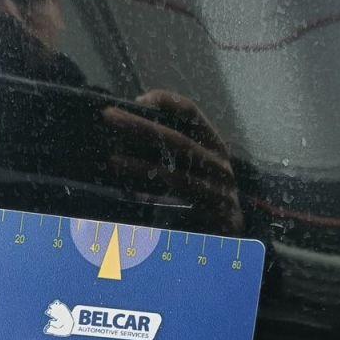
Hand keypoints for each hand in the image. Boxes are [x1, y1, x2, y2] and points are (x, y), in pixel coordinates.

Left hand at [104, 90, 242, 230]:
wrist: (230, 240)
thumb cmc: (202, 198)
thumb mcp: (190, 170)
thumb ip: (167, 152)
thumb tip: (124, 134)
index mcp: (214, 146)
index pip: (192, 113)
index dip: (166, 102)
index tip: (138, 99)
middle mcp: (220, 166)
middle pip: (178, 141)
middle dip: (141, 126)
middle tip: (109, 116)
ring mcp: (220, 193)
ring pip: (176, 175)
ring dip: (140, 166)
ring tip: (112, 159)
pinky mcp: (214, 220)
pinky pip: (178, 208)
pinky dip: (153, 200)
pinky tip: (131, 195)